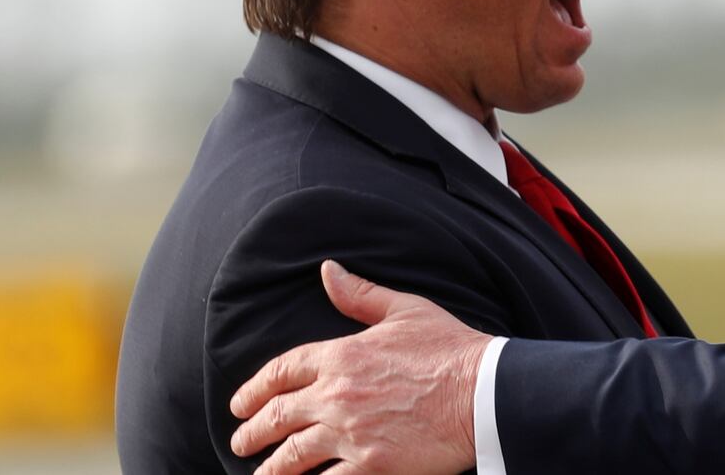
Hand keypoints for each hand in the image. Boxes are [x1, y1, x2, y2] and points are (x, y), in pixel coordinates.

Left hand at [229, 260, 490, 474]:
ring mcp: (350, 433)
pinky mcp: (369, 466)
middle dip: (252, 431)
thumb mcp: (405, 310)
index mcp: (342, 354)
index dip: (255, 389)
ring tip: (259, 473)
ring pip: (292, 456)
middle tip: (240, 441)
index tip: (240, 403)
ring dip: (270, 467)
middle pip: (278, 416)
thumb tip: (328, 271)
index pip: (282, 371)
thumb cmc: (451, 349)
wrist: (484, 391)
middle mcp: (337, 395)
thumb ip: (360, 295)